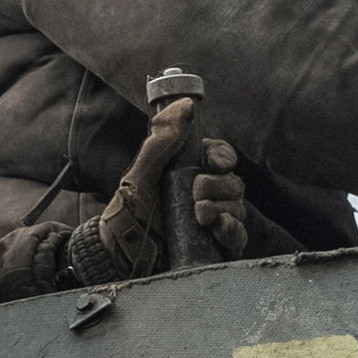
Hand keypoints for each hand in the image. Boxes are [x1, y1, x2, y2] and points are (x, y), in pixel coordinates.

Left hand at [98, 98, 249, 276]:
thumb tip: (185, 105)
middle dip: (217, 185)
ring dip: (221, 207)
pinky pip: (238, 234)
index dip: (221, 156)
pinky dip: (232, 229)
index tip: (212, 162)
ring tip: (197, 214)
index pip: (221, 156)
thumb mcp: (140, 173)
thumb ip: (161, 141)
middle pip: (233, 181)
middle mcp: (204, 194)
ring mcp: (212, 219)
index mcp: (188, 171)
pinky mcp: (215, 245)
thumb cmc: (126, 210)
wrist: (119, 252)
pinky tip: (217, 228)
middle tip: (194, 194)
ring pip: (238, 206)